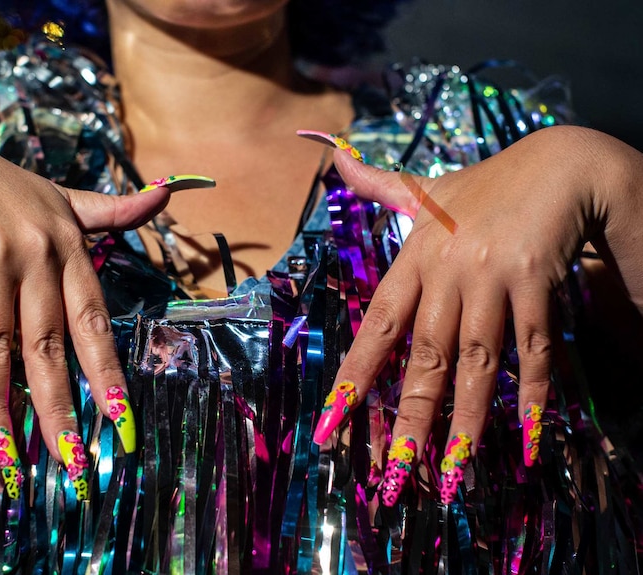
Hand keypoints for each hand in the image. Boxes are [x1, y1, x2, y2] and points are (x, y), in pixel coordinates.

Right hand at [0, 124, 173, 497]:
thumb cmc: (0, 188)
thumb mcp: (60, 198)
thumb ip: (111, 210)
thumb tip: (167, 192)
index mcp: (68, 249)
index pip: (93, 322)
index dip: (106, 372)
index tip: (120, 419)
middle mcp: (35, 259)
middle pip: (48, 348)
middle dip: (60, 408)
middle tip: (72, 462)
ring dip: (0, 410)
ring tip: (8, 459)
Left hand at [308, 125, 642, 504]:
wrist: (561, 162)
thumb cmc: (487, 185)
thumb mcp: (427, 189)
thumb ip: (378, 185)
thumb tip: (332, 156)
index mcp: (416, 255)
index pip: (378, 325)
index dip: (355, 375)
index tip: (332, 422)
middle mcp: (448, 270)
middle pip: (424, 356)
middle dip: (410, 418)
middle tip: (394, 474)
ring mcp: (493, 277)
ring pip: (475, 362)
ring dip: (464, 421)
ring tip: (451, 474)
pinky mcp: (537, 283)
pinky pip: (533, 348)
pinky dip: (531, 393)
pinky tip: (525, 438)